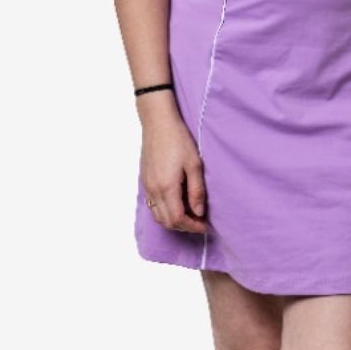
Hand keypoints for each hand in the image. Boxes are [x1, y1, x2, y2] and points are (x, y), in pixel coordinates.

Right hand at [140, 115, 208, 233]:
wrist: (158, 123)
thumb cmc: (178, 140)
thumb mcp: (194, 164)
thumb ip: (196, 191)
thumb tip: (200, 212)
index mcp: (167, 187)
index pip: (178, 219)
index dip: (193, 226)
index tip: (205, 225)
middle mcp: (153, 190)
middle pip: (166, 222)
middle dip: (184, 226)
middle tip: (200, 221)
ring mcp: (147, 186)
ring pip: (158, 216)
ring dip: (173, 220)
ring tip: (190, 213)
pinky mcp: (145, 180)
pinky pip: (153, 205)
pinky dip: (165, 211)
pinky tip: (177, 202)